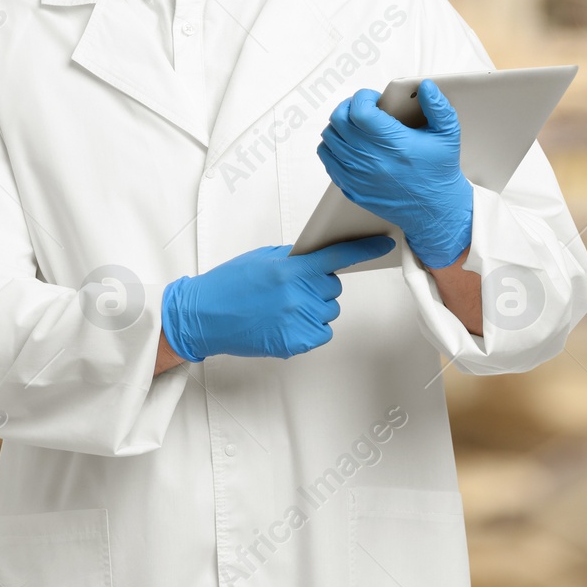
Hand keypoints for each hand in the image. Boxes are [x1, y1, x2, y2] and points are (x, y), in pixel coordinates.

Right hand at [160, 235, 394, 360]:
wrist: (204, 317)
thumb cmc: (228, 285)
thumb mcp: (262, 260)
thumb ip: (294, 259)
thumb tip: (318, 258)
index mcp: (290, 270)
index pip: (337, 256)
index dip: (364, 249)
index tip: (383, 244)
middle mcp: (298, 295)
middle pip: (333, 287)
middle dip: (319, 285)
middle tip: (293, 289)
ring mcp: (298, 321)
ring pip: (328, 310)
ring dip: (314, 308)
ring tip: (283, 308)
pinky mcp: (296, 343)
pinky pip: (322, 332)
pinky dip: (311, 328)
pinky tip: (286, 323)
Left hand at [316, 79, 472, 269]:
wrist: (434, 210)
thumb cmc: (439, 171)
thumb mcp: (448, 135)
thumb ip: (438, 107)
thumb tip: (426, 86)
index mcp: (394, 144)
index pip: (359, 111)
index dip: (363, 97)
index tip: (374, 99)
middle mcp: (372, 160)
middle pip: (339, 121)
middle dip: (349, 107)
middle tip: (363, 109)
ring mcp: (358, 176)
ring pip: (330, 139)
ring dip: (339, 126)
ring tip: (356, 126)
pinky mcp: (351, 188)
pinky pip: (328, 160)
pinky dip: (333, 147)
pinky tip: (349, 145)